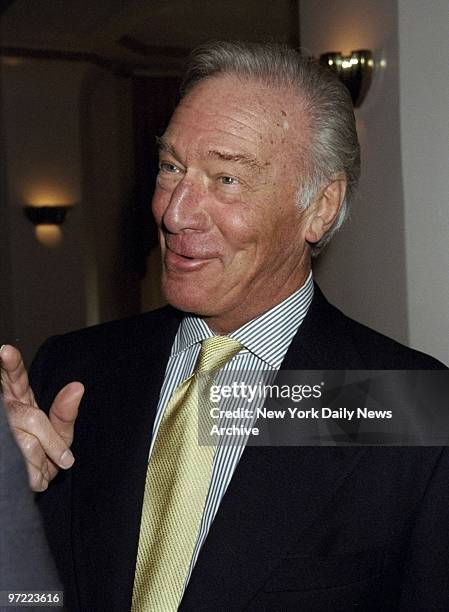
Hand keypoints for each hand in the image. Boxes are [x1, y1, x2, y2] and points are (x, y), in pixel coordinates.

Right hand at [0, 344, 83, 491]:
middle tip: (65, 459)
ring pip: (25, 443)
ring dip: (41, 463)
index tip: (5, 351)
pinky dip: (33, 476)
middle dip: (52, 442)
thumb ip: (66, 413)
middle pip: (30, 419)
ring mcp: (0, 429)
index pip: (15, 378)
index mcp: (20, 399)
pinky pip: (19, 462)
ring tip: (42, 469)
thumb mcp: (61, 433)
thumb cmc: (45, 454)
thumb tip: (77, 387)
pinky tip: (34, 478)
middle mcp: (6, 411)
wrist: (27, 484)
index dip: (10, 365)